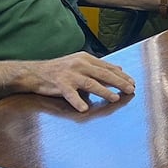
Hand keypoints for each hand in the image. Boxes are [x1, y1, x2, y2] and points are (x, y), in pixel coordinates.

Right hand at [21, 52, 135, 112]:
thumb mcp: (80, 63)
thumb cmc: (59, 69)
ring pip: (90, 83)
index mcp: (86, 58)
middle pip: (103, 74)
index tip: (132, 82)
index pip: (108, 67)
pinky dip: (77, 101)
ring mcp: (70, 74)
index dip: (121, 75)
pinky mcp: (59, 84)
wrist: (34, 72)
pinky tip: (84, 108)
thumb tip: (118, 69)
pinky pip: (70, 94)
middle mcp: (79, 64)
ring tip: (115, 98)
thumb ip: (98, 67)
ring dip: (104, 91)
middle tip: (130, 89)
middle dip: (118, 82)